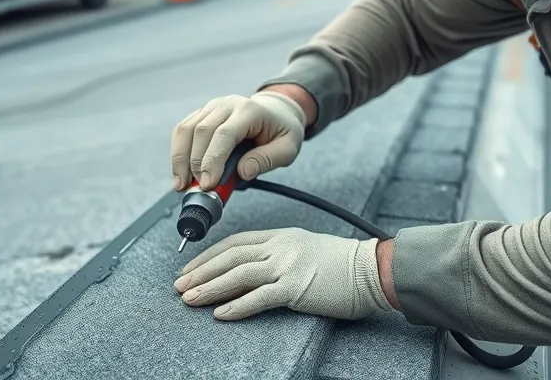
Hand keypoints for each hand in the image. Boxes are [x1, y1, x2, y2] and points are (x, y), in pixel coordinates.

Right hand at [171, 91, 306, 190]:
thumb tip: (242, 171)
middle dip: (194, 163)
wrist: (276, 111)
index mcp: (249, 111)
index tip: (207, 184)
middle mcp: (227, 104)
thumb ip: (267, 160)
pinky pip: (182, 130)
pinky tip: (180, 172)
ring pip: (186, 129)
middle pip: (201, 131)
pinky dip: (177, 152)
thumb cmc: (282, 130)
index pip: (224, 134)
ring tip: (182, 184)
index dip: (212, 160)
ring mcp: (211, 107)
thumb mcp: (287, 148)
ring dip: (180, 159)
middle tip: (195, 189)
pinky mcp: (201, 114)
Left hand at [174, 228, 392, 320]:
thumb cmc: (343, 265)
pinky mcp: (296, 287)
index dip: (209, 255)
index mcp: (282, 236)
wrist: (371, 269)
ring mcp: (287, 266)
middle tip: (178, 286)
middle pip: (230, 256)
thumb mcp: (306, 249)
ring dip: (210, 287)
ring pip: (238, 274)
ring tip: (189, 299)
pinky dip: (237, 306)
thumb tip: (257, 271)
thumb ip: (282, 255)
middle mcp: (280, 247)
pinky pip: (260, 297)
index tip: (190, 268)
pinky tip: (220, 314)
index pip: (236, 242)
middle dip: (200, 272)